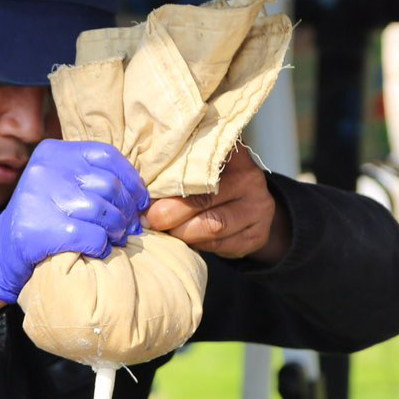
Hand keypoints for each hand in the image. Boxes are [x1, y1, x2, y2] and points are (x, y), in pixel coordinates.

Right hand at [0, 139, 149, 303]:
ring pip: (102, 211)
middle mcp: (45, 169)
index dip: (132, 180)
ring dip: (116, 229)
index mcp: (54, 152)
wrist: (3, 249)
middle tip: (130, 227)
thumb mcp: (63, 184)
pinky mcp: (41, 228)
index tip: (141, 201)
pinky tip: (99, 249)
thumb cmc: (44, 216)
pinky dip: (102, 245)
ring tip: (116, 237)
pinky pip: (92, 236)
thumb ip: (92, 179)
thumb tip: (140, 195)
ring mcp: (40, 198)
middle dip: (126, 210)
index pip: (107, 155)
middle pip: (108, 185)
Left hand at [143, 143, 290, 263]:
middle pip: (204, 197)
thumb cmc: (217, 185)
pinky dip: (197, 244)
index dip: (171, 175)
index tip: (147, 187)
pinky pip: (220, 245)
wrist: (254, 209)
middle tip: (149, 219)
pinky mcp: (256, 235)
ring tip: (164, 231)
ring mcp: (257, 209)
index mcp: (232, 153)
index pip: (202, 159)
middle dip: (170, 212)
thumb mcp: (204, 168)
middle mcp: (250, 178)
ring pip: (212, 225)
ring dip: (182, 232)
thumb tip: (140, 187)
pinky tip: (184, 240)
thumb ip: (180, 169)